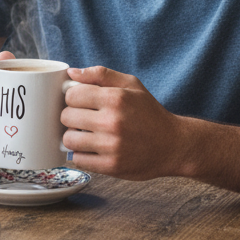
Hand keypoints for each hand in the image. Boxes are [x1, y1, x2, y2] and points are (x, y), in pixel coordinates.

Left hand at [61, 66, 183, 179]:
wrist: (173, 145)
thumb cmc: (149, 112)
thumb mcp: (131, 85)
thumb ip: (100, 74)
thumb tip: (71, 72)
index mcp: (115, 98)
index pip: (72, 94)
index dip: (72, 96)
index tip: (80, 101)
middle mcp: (112, 122)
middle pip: (66, 116)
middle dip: (70, 115)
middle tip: (82, 118)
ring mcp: (112, 146)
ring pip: (68, 139)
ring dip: (73, 136)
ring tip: (84, 133)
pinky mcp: (112, 166)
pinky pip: (78, 159)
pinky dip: (81, 153)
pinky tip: (91, 148)